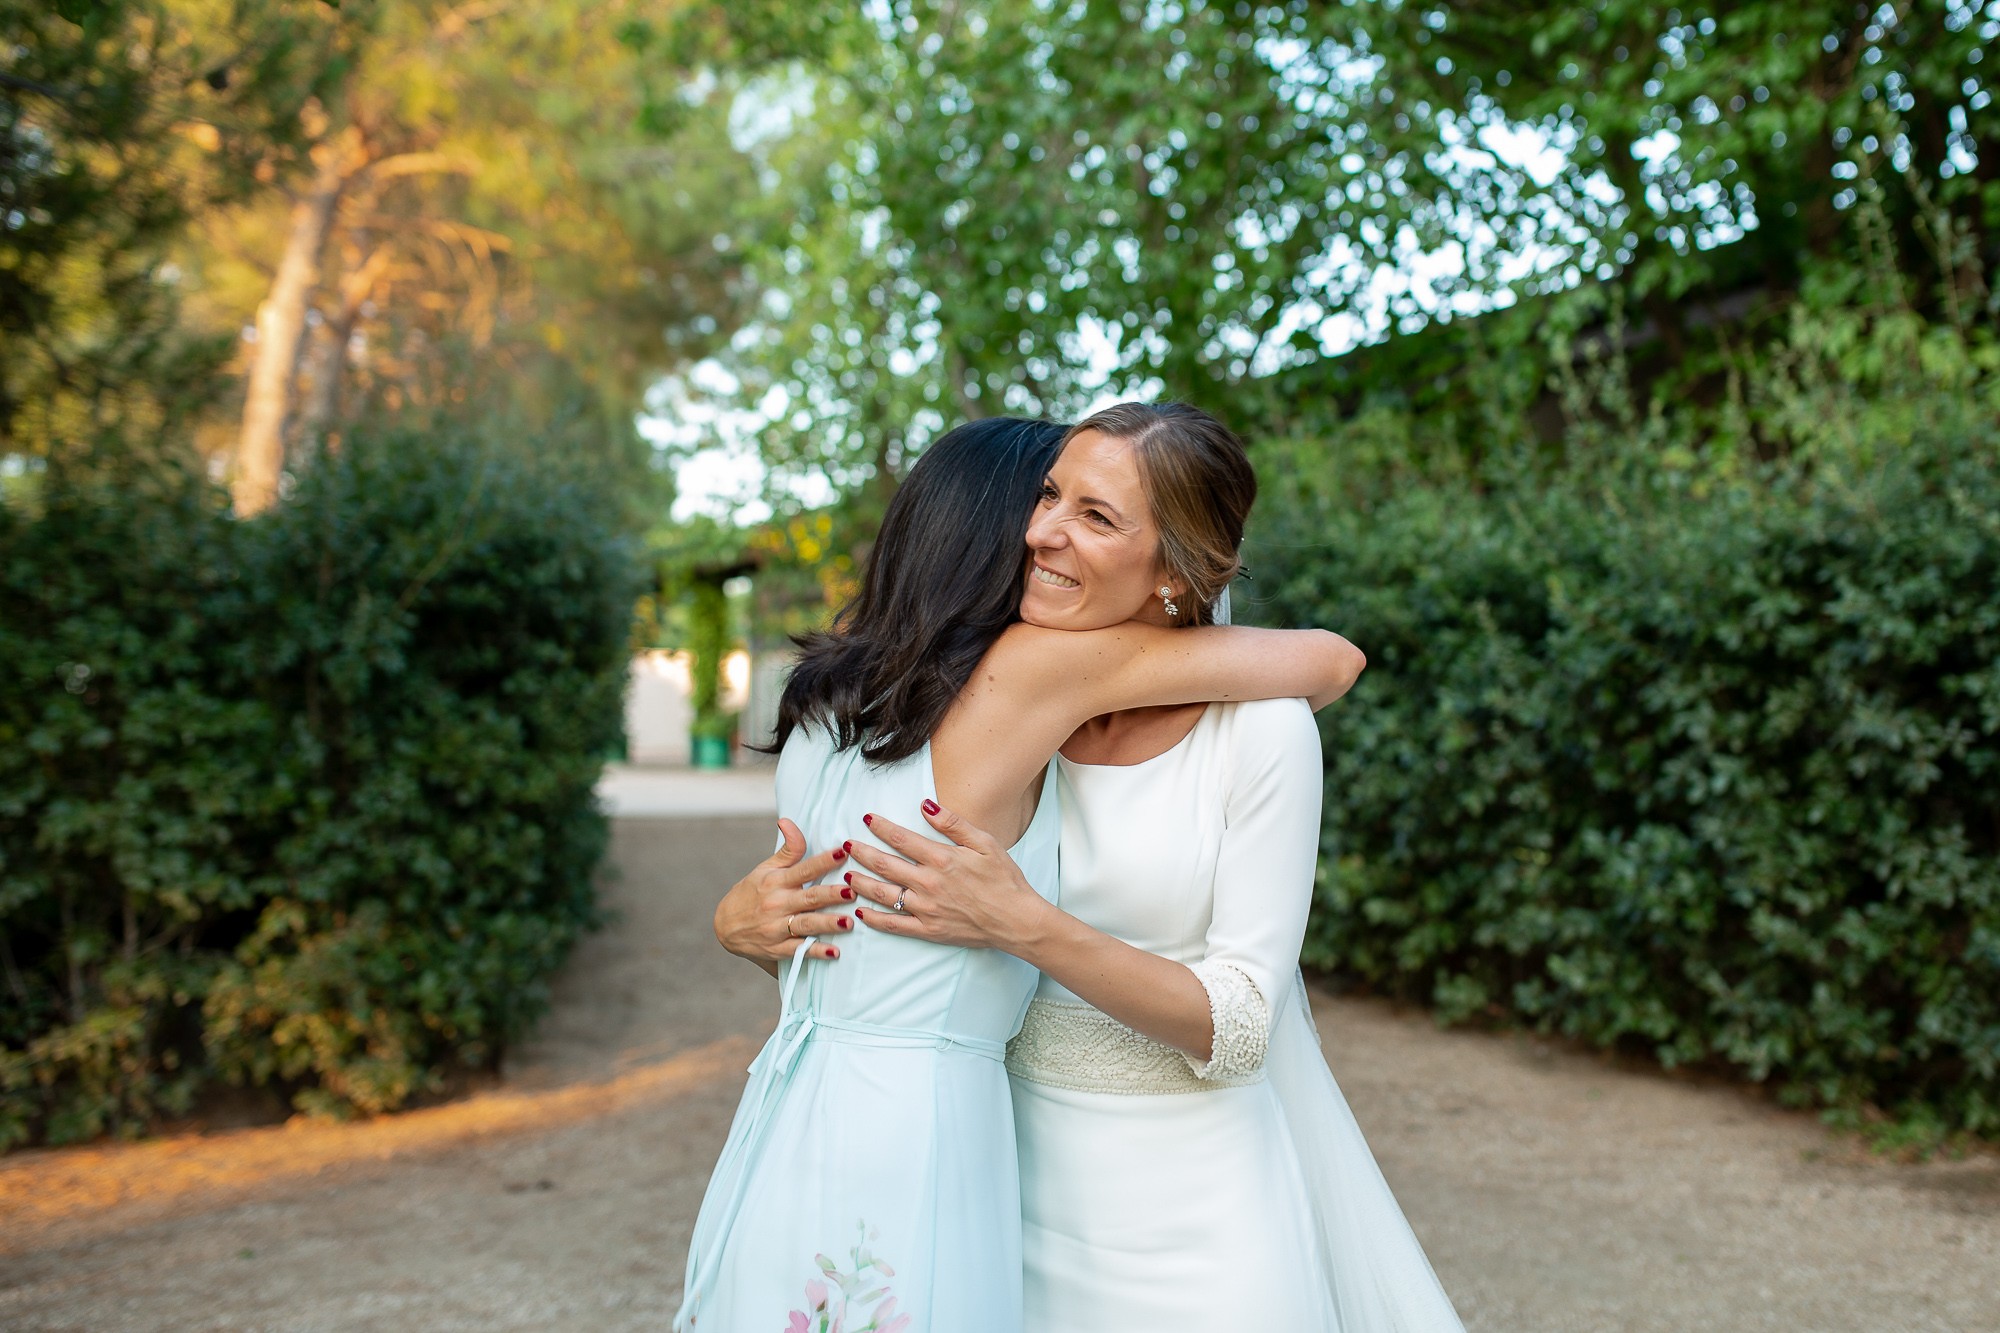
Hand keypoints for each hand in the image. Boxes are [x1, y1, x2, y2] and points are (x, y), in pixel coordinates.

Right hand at [713, 818, 855, 969]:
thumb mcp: (765, 869)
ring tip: (848, 922)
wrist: (725, 927)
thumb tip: (788, 821)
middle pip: (809, 898)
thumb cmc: (751, 893)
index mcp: (776, 881)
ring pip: (806, 924)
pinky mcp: (778, 949)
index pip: (803, 869)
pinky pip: (800, 950)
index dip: (823, 861)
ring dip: (827, 924)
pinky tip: (834, 952)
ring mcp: (777, 928)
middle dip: (831, 895)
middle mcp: (777, 904)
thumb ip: (787, 850)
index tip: (843, 853)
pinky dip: (816, 952)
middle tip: (853, 891)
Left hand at [843, 800, 1053, 954]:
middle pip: (885, 865)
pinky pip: (893, 924)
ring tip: (847, 873)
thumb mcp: (985, 844)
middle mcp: (928, 883)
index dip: (881, 827)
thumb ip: (954, 824)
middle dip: (862, 852)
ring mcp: (926, 909)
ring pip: (883, 894)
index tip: (866, 819)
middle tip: (846, 845)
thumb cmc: (1005, 880)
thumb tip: (926, 805)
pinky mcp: (928, 930)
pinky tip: (861, 912)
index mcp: (942, 859)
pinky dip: (874, 919)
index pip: (901, 839)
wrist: (1016, 920)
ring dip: (861, 882)